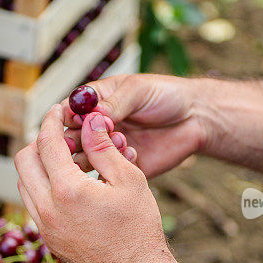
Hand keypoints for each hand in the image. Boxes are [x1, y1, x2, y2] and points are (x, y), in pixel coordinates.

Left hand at [14, 104, 172, 262]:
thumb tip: (89, 120)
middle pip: (24, 160)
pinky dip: (42, 187)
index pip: (46, 142)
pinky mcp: (47, 239)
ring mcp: (44, 227)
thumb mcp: (129, 179)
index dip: (51, 119)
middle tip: (61, 134)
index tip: (58, 110)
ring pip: (24, 183)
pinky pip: (33, 204)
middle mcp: (47, 209)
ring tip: (66, 159)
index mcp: (67, 190)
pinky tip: (68, 185)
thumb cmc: (139, 229)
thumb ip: (103, 147)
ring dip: (38, 165)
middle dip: (39, 141)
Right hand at [62, 73, 205, 177]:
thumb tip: (91, 116)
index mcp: (97, 103)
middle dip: (75, 141)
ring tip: (120, 141)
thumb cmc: (165, 96)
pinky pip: (110, 171)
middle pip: (71, 138)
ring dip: (96, 154)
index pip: (70, 111)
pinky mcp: (124, 167)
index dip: (67, 117)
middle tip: (84, 143)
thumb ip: (114, 104)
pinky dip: (116, 164)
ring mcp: (109, 148)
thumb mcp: (137, 91)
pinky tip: (134, 152)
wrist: (195, 118)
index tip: (75, 122)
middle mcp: (98, 128)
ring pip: (86, 158)